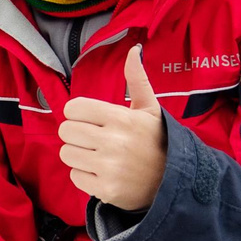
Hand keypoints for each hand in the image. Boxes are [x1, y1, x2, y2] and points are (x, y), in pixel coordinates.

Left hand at [58, 46, 168, 210]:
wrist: (174, 181)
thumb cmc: (157, 141)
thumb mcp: (150, 109)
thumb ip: (137, 80)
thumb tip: (133, 50)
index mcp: (121, 118)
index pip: (73, 109)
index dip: (79, 114)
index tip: (92, 120)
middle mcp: (114, 142)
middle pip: (66, 130)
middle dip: (77, 134)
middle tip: (96, 139)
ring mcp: (109, 167)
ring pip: (66, 153)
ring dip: (79, 154)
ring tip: (99, 155)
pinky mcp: (106, 190)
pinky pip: (74, 176)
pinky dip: (85, 175)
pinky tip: (103, 172)